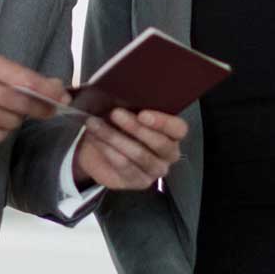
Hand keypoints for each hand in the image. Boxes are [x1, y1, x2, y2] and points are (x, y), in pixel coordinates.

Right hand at [0, 48, 70, 144]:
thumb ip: (11, 71)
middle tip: (49, 109)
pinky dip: (1, 130)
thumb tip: (49, 85)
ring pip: (10, 122)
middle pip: (22, 104)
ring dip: (16, 119)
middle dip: (41, 108)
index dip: (48, 91)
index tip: (62, 97)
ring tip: (8, 111)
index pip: (26, 80)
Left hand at [74, 107, 188, 190]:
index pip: (178, 129)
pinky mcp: (139, 181)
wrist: (98, 147)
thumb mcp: (122, 106)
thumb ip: (123, 98)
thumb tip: (100, 92)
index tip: (143, 113)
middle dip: (135, 128)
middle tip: (115, 114)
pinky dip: (108, 151)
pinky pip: (125, 167)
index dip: (163, 122)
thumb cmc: (117, 122)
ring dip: (115, 138)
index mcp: (172, 132)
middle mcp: (168, 153)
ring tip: (96, 124)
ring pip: (139, 155)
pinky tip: (96, 140)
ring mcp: (155, 170)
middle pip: (160, 144)